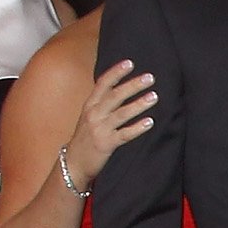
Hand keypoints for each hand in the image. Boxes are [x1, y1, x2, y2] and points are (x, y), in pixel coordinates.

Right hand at [64, 58, 158, 190]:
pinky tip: (150, 122)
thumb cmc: (85, 138)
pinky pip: (124, 134)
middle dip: (132, 85)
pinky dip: (137, 128)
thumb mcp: (89, 116)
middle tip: (150, 78)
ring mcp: (99, 129)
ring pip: (121, 113)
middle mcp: (94, 114)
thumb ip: (102, 103)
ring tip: (154, 97)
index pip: (102, 84)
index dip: (115, 72)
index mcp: (90, 105)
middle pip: (114, 96)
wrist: (73, 164)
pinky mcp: (106, 144)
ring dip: (138, 104)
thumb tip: (122, 88)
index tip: (130, 63)